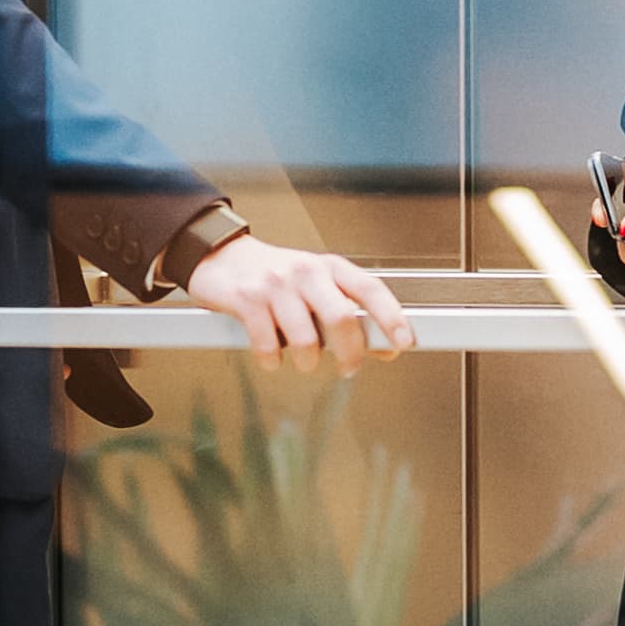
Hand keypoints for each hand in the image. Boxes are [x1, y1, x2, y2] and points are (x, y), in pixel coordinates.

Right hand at [184, 232, 413, 360]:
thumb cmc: (274, 276)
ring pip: (306, 338)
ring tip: (303, 361)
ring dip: (308, 362)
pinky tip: (272, 356)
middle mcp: (306, 272)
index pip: (370, 290)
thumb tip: (383, 345)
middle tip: (348, 368)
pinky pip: (268, 344)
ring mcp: (276, 284)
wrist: (220, 257)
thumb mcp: (315, 286)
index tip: (404, 342)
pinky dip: (272, 360)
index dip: (391, 317)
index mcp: (329, 267)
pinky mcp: (248, 299)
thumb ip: (346, 312)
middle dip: (349, 353)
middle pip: (341, 318)